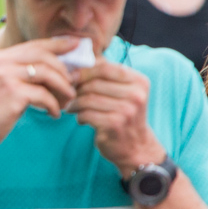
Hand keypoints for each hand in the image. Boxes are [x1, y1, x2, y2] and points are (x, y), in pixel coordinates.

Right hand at [0, 36, 80, 153]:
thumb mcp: (3, 83)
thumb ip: (23, 71)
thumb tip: (58, 66)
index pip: (34, 45)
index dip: (58, 44)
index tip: (76, 45)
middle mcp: (1, 63)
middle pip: (44, 56)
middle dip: (64, 70)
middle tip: (73, 84)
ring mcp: (6, 77)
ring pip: (47, 73)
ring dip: (63, 88)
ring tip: (68, 99)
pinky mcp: (13, 94)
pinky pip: (44, 95)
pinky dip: (54, 105)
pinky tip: (54, 114)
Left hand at [71, 60, 164, 177]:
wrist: (135, 147)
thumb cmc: (123, 115)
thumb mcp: (123, 93)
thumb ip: (106, 76)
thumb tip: (77, 61)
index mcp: (139, 82)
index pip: (105, 68)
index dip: (84, 72)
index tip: (71, 79)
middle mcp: (136, 95)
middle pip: (93, 84)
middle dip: (76, 89)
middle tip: (69, 95)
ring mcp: (127, 110)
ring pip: (87, 99)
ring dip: (75, 104)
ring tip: (72, 108)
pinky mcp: (115, 125)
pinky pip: (86, 114)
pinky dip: (79, 116)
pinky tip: (81, 119)